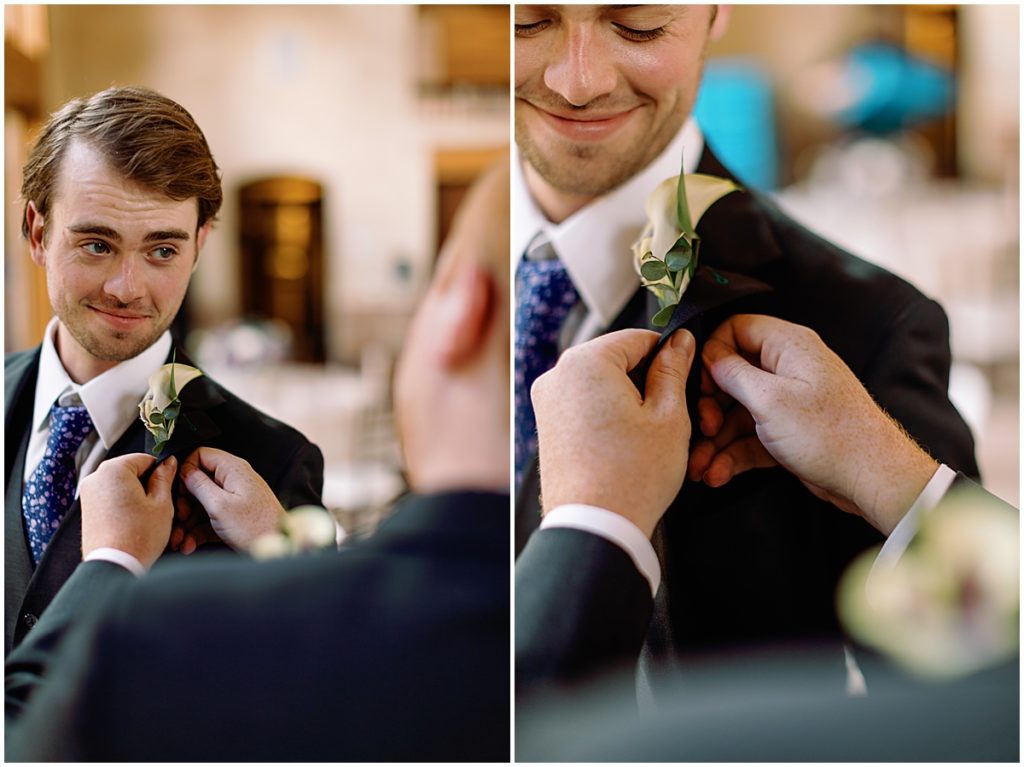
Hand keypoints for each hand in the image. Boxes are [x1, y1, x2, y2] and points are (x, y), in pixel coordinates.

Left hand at [80, 454, 176, 568]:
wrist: (115, 566)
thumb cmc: (137, 538)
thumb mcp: (162, 503)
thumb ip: (165, 478)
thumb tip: (167, 464)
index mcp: (114, 470)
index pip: (145, 458)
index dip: (162, 471)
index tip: (169, 483)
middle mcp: (96, 478)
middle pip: (131, 471)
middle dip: (147, 484)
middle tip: (160, 503)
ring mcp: (88, 495)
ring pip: (121, 486)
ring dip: (136, 496)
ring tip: (148, 516)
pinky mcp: (87, 511)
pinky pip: (111, 499)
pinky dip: (124, 506)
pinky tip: (135, 522)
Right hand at [178, 447, 284, 550]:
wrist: (278, 547)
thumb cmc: (255, 526)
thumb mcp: (220, 505)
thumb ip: (199, 485)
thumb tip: (184, 470)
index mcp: (232, 469)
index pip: (201, 455)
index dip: (185, 471)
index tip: (179, 491)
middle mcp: (233, 480)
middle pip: (198, 482)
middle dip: (184, 503)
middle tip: (180, 518)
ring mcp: (233, 498)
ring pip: (201, 504)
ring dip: (187, 523)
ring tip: (178, 540)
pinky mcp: (232, 515)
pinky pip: (209, 518)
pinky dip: (198, 532)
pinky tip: (189, 545)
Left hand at [532, 329, 695, 537]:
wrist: (594, 527)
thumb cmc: (632, 476)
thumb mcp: (669, 416)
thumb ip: (674, 370)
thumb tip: (679, 342)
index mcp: (585, 361)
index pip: (639, 337)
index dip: (669, 355)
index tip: (686, 376)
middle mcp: (557, 375)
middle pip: (617, 359)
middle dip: (646, 380)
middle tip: (672, 412)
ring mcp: (547, 401)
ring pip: (601, 383)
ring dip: (628, 399)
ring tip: (649, 433)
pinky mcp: (546, 425)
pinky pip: (584, 404)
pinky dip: (608, 415)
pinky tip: (627, 443)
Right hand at [697, 314, 937, 533]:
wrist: (871, 478)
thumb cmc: (830, 434)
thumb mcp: (769, 399)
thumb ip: (732, 373)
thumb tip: (709, 357)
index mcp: (787, 345)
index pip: (736, 329)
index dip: (712, 354)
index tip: (703, 384)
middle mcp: (787, 368)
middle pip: (731, 375)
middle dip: (710, 406)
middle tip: (703, 428)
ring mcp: (787, 401)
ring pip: (737, 413)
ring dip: (715, 440)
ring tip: (699, 466)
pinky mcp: (787, 431)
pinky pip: (750, 436)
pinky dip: (732, 454)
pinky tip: (717, 473)